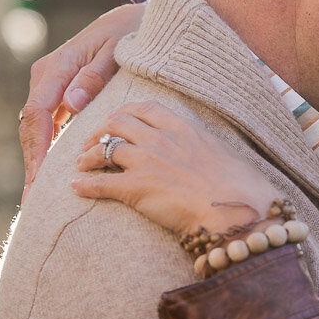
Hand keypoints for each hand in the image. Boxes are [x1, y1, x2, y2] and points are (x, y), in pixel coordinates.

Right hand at [20, 3, 145, 188]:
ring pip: (38, 127)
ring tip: (37, 194)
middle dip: (32, 162)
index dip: (38, 148)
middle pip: (32, 125)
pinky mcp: (61, 93)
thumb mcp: (117, 51)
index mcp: (58, 67)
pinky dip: (48, 147)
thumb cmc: (129, 33)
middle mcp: (48, 77)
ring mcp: (53, 86)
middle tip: (32, 198)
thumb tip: (72, 104)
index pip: (39, 114)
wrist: (134, 20)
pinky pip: (49, 124)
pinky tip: (51, 173)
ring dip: (38, 159)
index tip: (39, 176)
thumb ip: (95, 76)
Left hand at [72, 100, 276, 239]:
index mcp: (183, 126)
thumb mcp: (221, 152)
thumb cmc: (241, 186)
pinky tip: (77, 188)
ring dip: (88, 156)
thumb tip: (200, 152)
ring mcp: (146, 161)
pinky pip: (100, 183)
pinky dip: (85, 185)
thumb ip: (201, 145)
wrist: (238, 209)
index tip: (117, 120)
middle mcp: (161, 138)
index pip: (144, 109)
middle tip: (93, 142)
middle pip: (117, 123)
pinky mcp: (136, 189)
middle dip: (100, 131)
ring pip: (103, 150)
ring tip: (81, 164)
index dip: (125, 112)